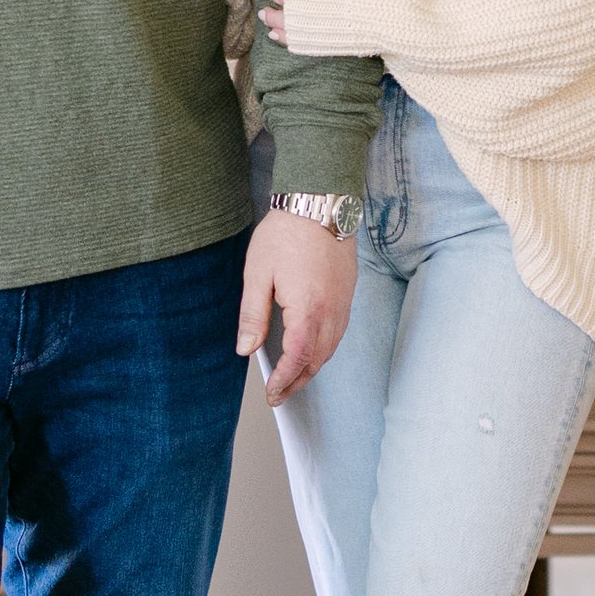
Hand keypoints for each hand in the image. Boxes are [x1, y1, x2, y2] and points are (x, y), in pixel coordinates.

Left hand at [238, 207, 356, 405]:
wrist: (320, 201)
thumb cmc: (286, 233)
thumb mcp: (258, 274)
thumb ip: (253, 315)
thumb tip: (245, 348)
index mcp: (307, 310)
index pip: (297, 358)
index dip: (284, 380)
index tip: (272, 394)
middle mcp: (331, 311)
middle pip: (318, 359)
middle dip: (298, 380)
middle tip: (280, 394)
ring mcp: (343, 302)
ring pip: (332, 347)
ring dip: (313, 366)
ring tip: (295, 376)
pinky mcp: (348, 292)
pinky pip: (339, 330)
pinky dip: (326, 348)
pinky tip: (314, 347)